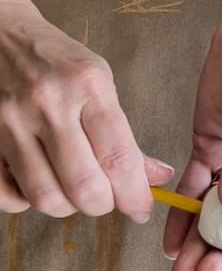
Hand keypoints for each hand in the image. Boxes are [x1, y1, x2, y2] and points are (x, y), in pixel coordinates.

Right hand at [0, 0, 172, 218]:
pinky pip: (8, 196)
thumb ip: (125, 134)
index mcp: (87, 85)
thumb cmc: (55, 61)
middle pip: (84, 187)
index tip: (141, 209)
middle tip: (106, 197)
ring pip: (46, 197)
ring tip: (72, 188)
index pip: (119, 158)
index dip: (135, 195)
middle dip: (103, 205)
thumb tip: (158, 178)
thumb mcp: (98, 82)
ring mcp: (9, 120)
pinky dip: (26, 202)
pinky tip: (38, 181)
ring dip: (67, 206)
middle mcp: (47, 102)